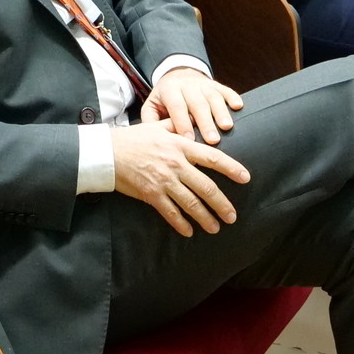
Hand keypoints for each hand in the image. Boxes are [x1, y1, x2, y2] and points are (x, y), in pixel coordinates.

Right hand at [111, 119, 248, 236]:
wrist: (108, 152)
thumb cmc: (133, 138)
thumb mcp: (157, 126)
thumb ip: (177, 126)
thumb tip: (192, 121)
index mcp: (180, 145)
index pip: (212, 157)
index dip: (231, 168)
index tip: (245, 177)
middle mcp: (176, 164)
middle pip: (206, 186)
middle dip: (222, 203)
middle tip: (232, 216)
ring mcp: (164, 180)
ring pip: (191, 203)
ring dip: (205, 217)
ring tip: (216, 227)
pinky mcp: (151, 194)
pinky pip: (170, 213)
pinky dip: (181, 223)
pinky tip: (189, 231)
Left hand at [141, 67, 243, 142]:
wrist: (176, 75)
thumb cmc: (164, 99)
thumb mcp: (152, 106)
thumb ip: (151, 121)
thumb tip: (156, 140)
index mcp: (169, 90)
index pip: (177, 106)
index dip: (183, 123)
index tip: (190, 141)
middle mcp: (187, 84)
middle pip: (197, 103)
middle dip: (205, 122)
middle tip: (212, 140)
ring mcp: (203, 84)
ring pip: (213, 96)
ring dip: (221, 112)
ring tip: (227, 127)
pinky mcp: (216, 84)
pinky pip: (226, 89)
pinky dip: (233, 97)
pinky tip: (239, 106)